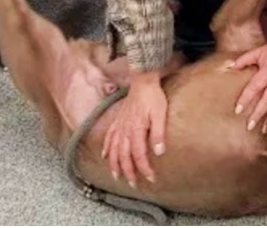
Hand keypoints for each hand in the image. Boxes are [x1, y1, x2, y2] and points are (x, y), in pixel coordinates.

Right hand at [102, 71, 166, 186]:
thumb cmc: (153, 98)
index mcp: (135, 131)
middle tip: (134, 184)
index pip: (139, 155)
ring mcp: (119, 127)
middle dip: (129, 172)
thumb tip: (158, 152)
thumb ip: (158, 134)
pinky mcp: (117, 121)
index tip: (150, 178)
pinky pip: (109, 138)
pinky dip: (107, 149)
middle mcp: (124, 131)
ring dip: (115, 165)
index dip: (144, 169)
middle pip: (124, 157)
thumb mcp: (160, 114)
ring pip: (114, 150)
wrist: (143, 82)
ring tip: (117, 176)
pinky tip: (105, 156)